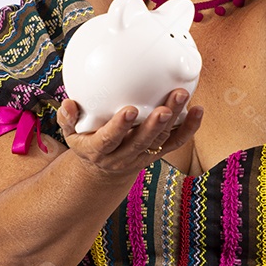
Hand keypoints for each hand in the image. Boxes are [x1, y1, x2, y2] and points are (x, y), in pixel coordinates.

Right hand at [56, 90, 202, 177]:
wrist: (103, 169)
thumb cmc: (87, 141)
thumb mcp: (71, 134)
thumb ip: (67, 118)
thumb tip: (68, 103)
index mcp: (99, 150)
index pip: (109, 140)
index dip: (119, 127)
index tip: (129, 110)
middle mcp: (122, 156)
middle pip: (141, 141)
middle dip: (154, 124)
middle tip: (165, 107)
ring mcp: (142, 156)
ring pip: (161, 140)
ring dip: (174, 120)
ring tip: (182, 97)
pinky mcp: (157, 153)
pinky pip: (176, 143)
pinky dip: (189, 128)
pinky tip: (198, 110)